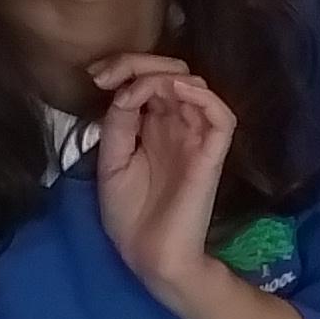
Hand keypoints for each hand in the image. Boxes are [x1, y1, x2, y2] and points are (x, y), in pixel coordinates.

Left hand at [90, 53, 236, 296]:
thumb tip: (129, 89)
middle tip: (110, 76)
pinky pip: (222, 117)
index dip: (125, 66)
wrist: (148, 254)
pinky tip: (174, 91)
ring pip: (196, 86)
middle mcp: (176, 126)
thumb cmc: (128, 214)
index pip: (149, 80)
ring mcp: (196, 139)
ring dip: (165, 76)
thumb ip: (119, 123)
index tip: (97, 75)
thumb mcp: (111, 161)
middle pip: (173, 73)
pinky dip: (202, 97)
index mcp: (152, 127)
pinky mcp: (212, 155)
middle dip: (142, 64)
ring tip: (138, 89)